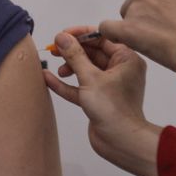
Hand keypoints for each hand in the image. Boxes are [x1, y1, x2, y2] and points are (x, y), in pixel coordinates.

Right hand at [43, 27, 160, 175]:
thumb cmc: (113, 109)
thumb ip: (74, 56)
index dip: (81, 35)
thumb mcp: (90, 77)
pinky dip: (66, 83)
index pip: (102, 38)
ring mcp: (109, 85)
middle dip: (72, 51)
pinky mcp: (98, 99)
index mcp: (126, 59)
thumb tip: (62, 37)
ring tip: (56, 68)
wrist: (120, 142)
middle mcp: (120, 70)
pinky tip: (48, 79)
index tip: (63, 34)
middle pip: (92, 53)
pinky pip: (80, 87)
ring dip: (69, 67)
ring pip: (85, 69)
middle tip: (55, 49)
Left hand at [99, 0, 175, 71]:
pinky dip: (112, 35)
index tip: (155, 18)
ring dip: (132, 29)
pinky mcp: (127, 29)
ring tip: (154, 44)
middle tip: (155, 34)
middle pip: (131, 4)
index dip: (147, 6)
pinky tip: (122, 43)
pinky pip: (107, 29)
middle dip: (139, 17)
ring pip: (123, 18)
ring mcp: (135, 9)